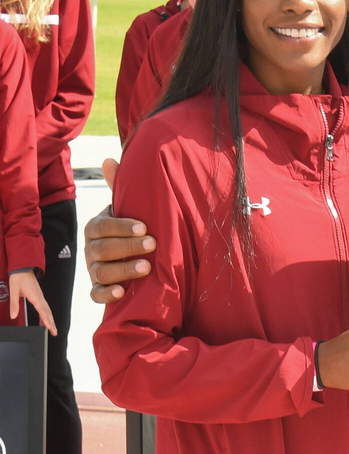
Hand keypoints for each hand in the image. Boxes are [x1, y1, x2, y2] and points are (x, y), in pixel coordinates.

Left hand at [9, 270, 56, 334]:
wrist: (22, 267)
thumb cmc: (19, 277)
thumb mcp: (14, 291)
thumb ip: (14, 304)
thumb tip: (13, 315)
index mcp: (35, 297)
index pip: (42, 311)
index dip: (46, 321)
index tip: (50, 328)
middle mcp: (40, 297)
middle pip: (48, 312)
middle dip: (51, 323)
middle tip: (54, 332)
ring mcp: (40, 296)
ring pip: (47, 310)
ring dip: (50, 319)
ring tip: (51, 328)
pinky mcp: (38, 296)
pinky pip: (44, 307)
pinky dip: (45, 314)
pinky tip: (43, 319)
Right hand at [84, 158, 155, 303]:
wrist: (135, 253)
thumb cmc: (133, 226)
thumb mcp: (128, 207)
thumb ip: (119, 186)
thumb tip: (108, 159)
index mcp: (96, 226)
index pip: (103, 226)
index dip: (122, 227)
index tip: (145, 228)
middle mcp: (91, 248)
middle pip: (103, 249)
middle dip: (128, 247)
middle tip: (153, 245)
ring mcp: (93, 269)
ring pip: (101, 271)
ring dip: (124, 270)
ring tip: (147, 267)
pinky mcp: (98, 288)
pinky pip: (96, 294)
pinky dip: (106, 294)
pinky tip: (121, 292)